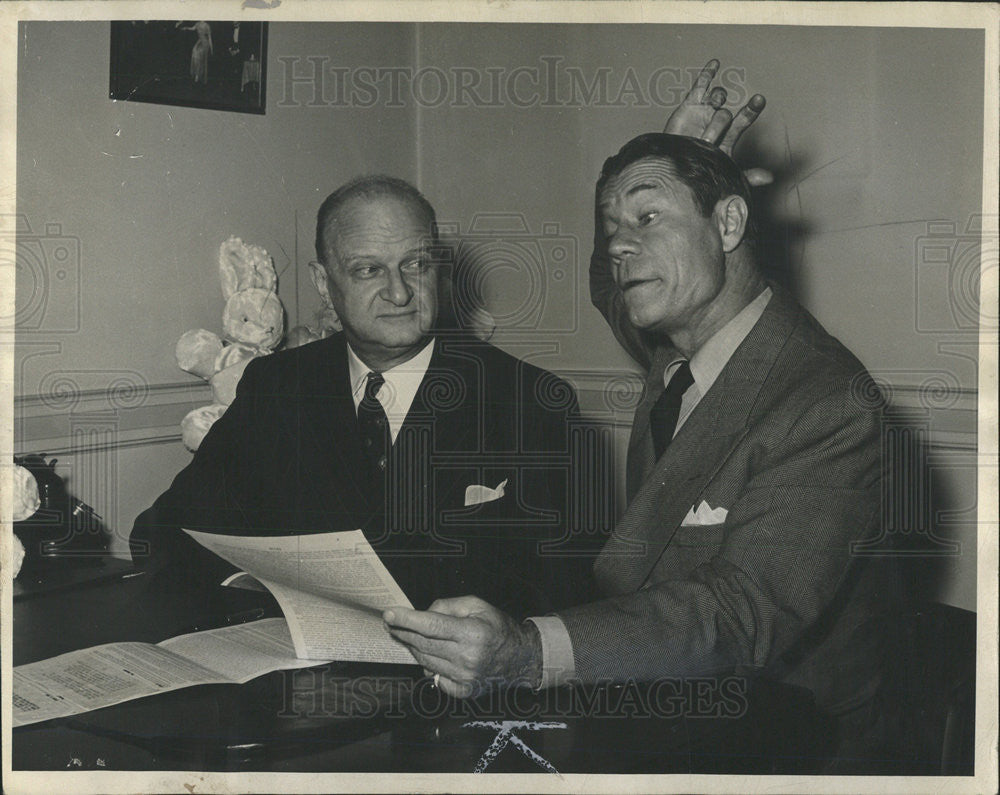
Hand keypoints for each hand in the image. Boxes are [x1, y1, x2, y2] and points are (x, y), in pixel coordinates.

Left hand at [384, 596, 541, 697]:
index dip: (407, 620)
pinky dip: (427, 663)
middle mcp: (467, 658)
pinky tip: (429, 653)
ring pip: (425, 660)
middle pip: (423, 644)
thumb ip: (449, 606)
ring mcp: (464, 678)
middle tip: (391, 623)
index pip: (431, 626)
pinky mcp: (462, 691)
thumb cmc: (498, 628)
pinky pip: (434, 675)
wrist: (520, 659)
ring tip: (406, 635)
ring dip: (412, 646)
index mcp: (472, 633)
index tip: (390, 614)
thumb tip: (424, 613)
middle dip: (403, 632)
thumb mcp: (478, 605)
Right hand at [663, 59, 770, 185]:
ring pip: (718, 97)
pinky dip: (708, 74)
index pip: (743, 121)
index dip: (751, 110)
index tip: (759, 100)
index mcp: (727, 137)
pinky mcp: (690, 106)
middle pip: (727, 113)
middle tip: (712, 132)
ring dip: (717, 100)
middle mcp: (718, 122)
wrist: (670, 169)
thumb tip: (770, 178)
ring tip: (710, 110)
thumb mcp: (723, 175)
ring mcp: (705, 112)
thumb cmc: (697, 173)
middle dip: (720, 123)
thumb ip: (746, 175)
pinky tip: (716, 64)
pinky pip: (700, 86)